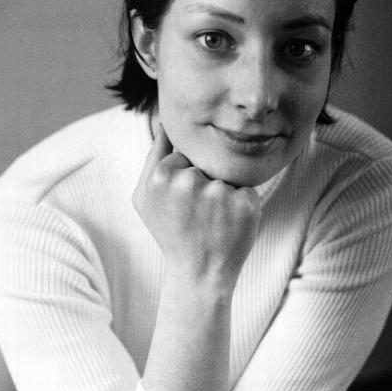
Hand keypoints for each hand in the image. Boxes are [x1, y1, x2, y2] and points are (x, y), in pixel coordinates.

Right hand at [132, 122, 261, 289]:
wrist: (199, 273)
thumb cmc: (170, 232)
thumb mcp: (145, 197)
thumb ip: (153, 155)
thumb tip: (166, 117)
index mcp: (161, 176)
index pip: (184, 155)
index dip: (184, 176)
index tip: (180, 203)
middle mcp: (189, 182)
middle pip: (205, 163)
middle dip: (205, 183)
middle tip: (197, 215)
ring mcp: (219, 194)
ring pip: (226, 176)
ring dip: (224, 194)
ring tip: (213, 221)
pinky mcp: (246, 204)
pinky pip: (246, 189)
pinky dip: (242, 205)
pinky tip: (229, 225)